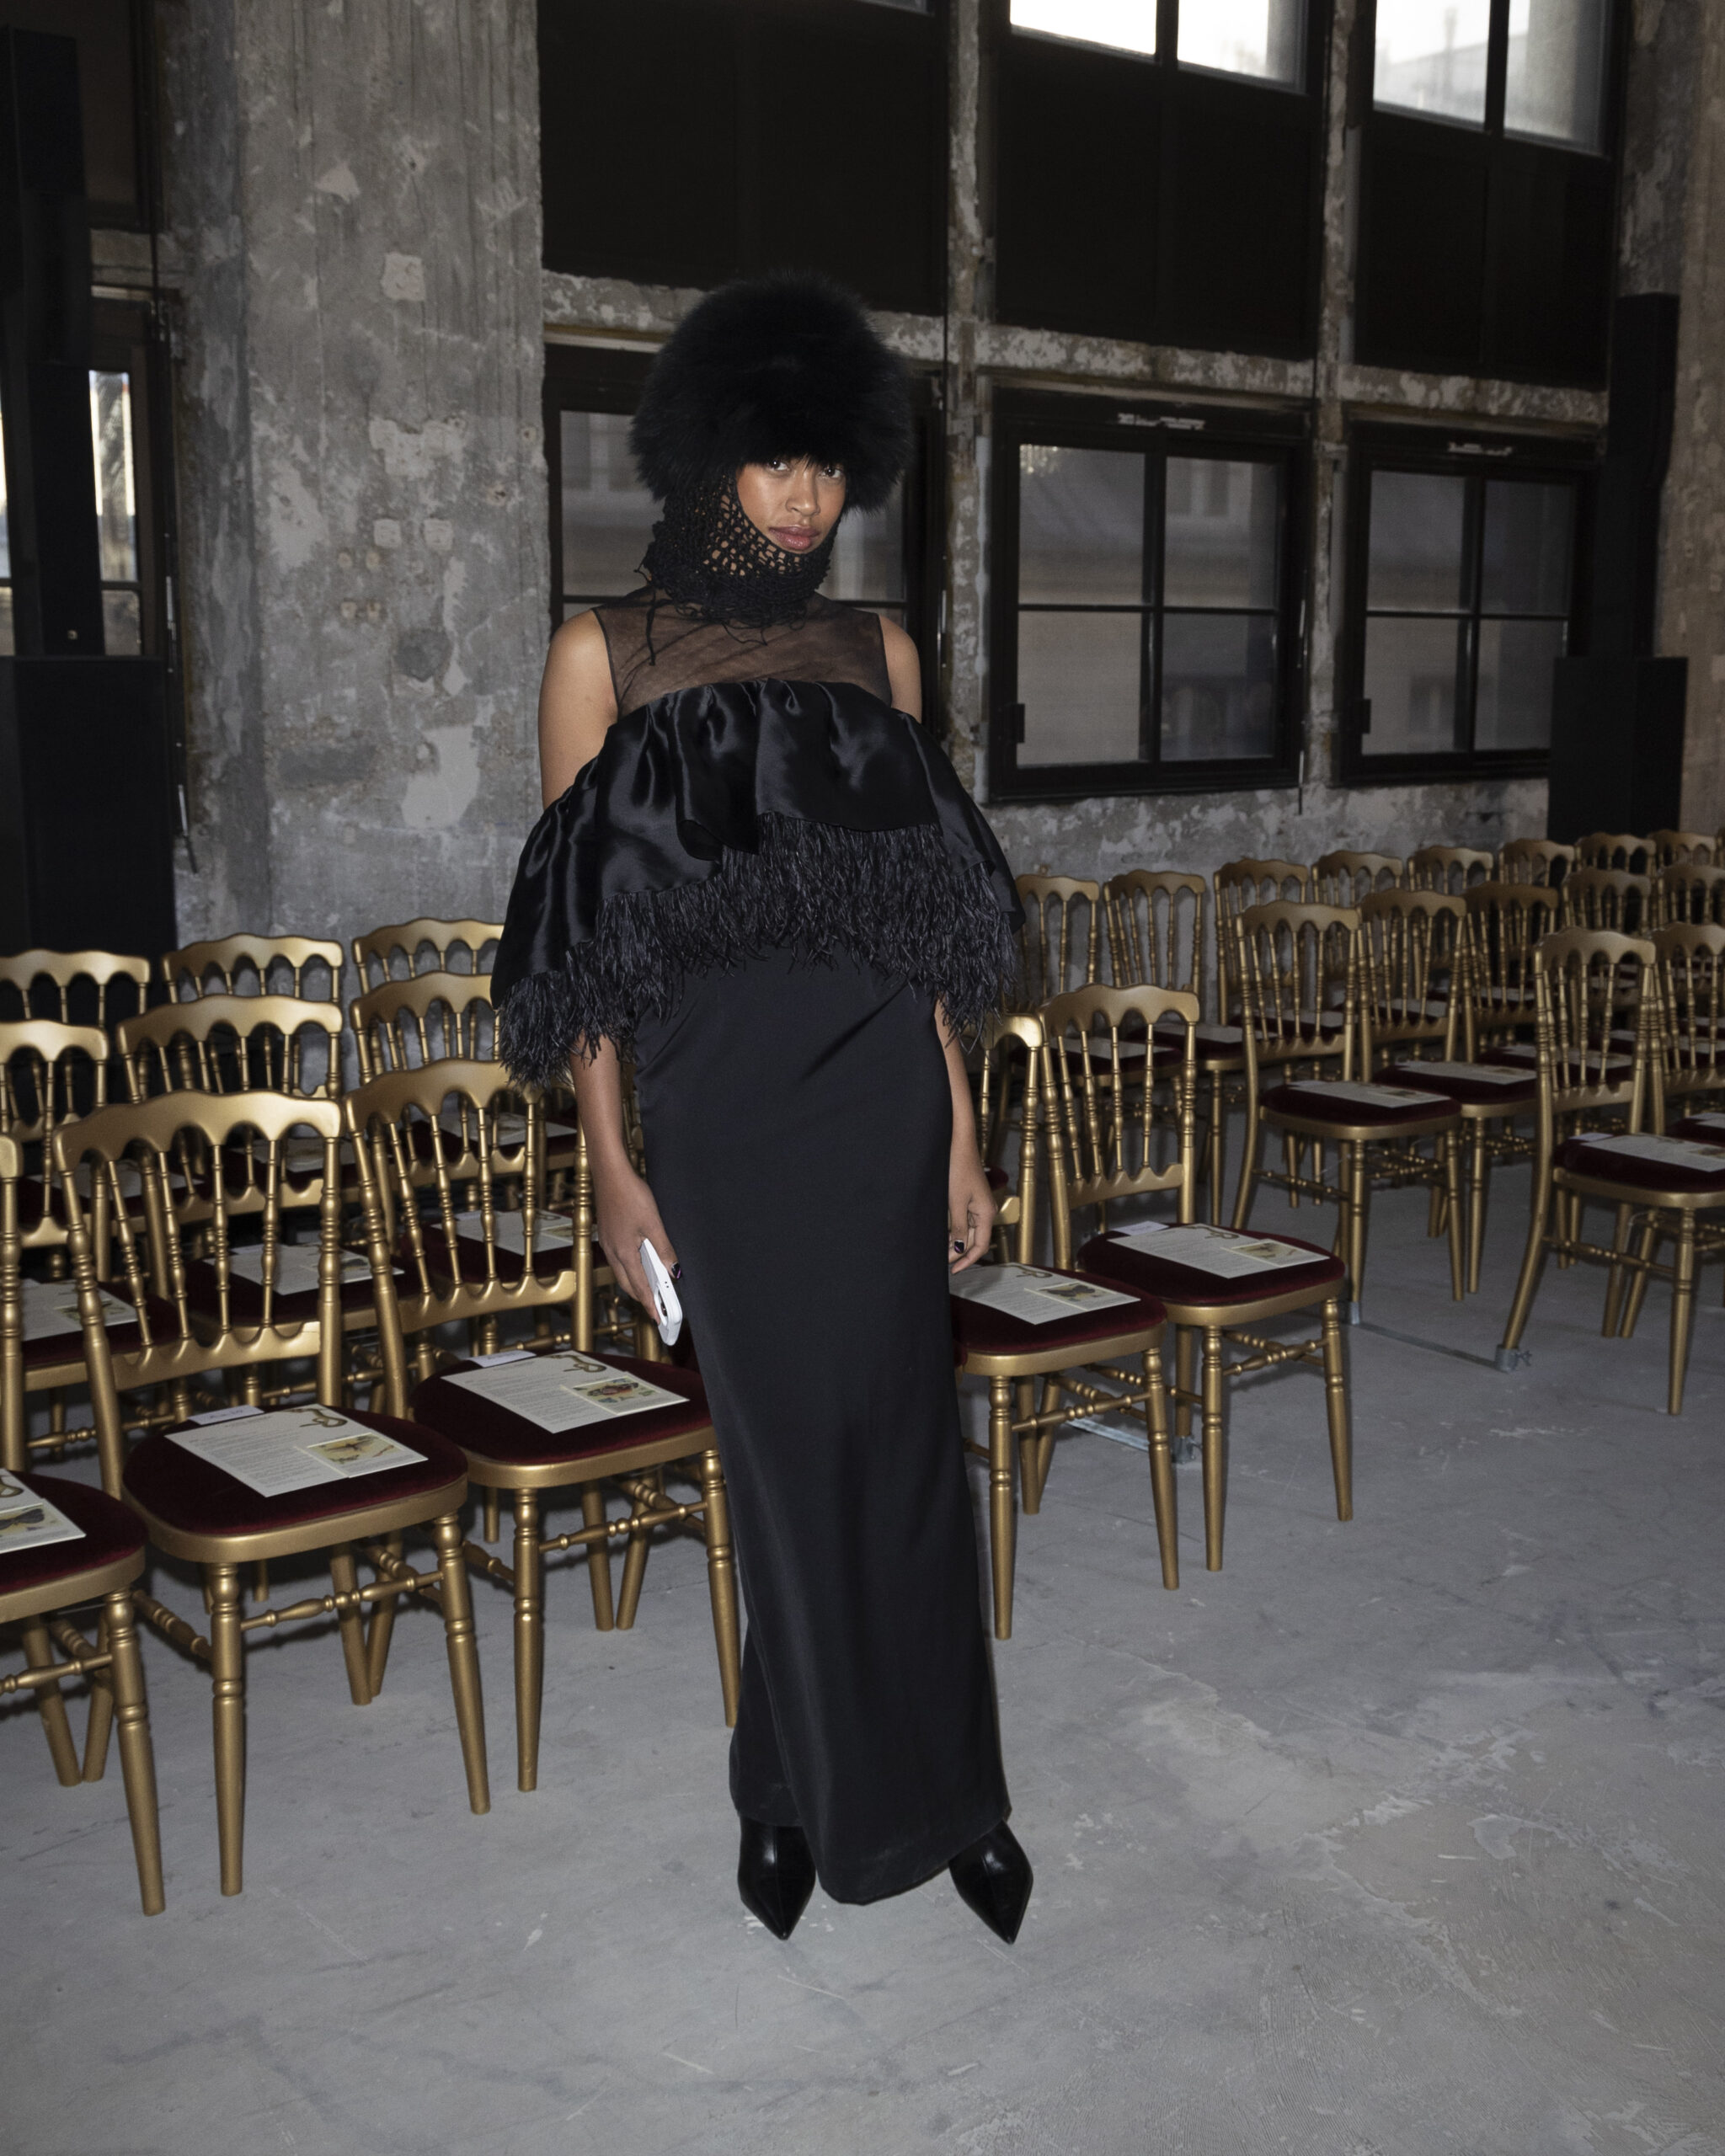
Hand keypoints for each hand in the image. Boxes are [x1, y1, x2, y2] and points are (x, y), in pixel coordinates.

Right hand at [591, 1156, 677, 1309]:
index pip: (640, 1286)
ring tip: (651, 1288)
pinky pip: (618, 1259)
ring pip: (622, 1272)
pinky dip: (629, 1268)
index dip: (650, 1304)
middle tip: (656, 1306)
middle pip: (627, 1283)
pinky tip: (639, 1262)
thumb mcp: (653, 1224)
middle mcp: (612, 1251)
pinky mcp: (607, 1234)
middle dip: (641, 1297)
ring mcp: (608, 1243)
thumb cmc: (631, 1196)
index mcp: (624, 1252)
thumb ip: (663, 1249)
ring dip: (635, 1283)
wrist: (610, 1175)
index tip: (658, 1317)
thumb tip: (673, 1270)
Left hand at [948, 1141, 996, 1274]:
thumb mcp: (955, 1202)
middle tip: (940, 1263)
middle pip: (974, 1240)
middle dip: (958, 1253)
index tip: (953, 1271)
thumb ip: (958, 1228)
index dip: (967, 1260)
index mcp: (986, 1213)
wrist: (957, 1144)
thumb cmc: (957, 1169)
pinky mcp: (969, 1199)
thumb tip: (959, 1250)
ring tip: (940, 1253)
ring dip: (955, 1243)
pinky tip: (943, 1237)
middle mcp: (985, 1211)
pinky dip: (954, 1231)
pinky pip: (964, 1221)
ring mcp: (978, 1205)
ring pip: (968, 1232)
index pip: (980, 1246)